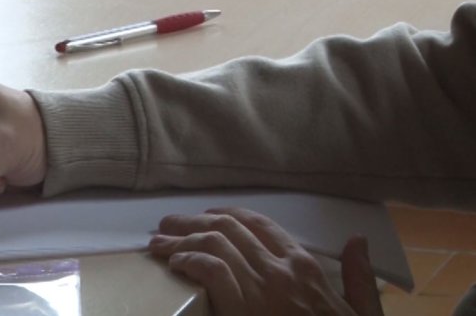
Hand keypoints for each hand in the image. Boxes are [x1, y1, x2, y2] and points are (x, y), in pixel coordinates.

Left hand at [149, 208, 383, 315]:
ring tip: (158, 243)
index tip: (203, 216)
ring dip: (180, 239)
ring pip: (214, 244)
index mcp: (305, 267)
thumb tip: (357, 240)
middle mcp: (281, 270)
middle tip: (167, 224)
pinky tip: (175, 265)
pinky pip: (211, 270)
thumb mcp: (363, 313)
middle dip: (192, 222)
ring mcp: (262, 289)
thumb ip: (359, 278)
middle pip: (228, 228)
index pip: (258, 224)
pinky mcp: (242, 309)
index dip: (224, 215)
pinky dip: (189, 261)